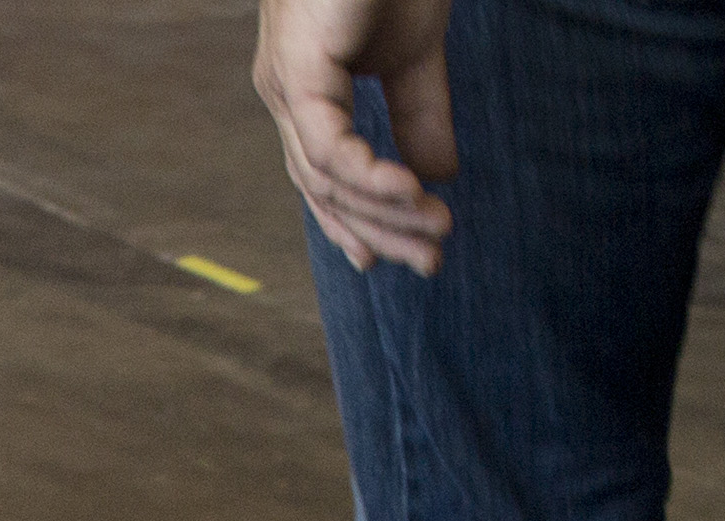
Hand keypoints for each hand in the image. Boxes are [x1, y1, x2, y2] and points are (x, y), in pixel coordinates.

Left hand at [258, 0, 456, 276]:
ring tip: (437, 228)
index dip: (358, 221)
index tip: (396, 258)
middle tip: (431, 262)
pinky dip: (367, 177)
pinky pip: (327, 147)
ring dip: (386, 209)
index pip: (325, 176)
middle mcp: (286, 94)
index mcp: (306, 92)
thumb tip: (438, 177)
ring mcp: (286, 84)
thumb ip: (420, 115)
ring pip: (327, 177)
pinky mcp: (298, 71)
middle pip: (323, 188)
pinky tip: (407, 192)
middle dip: (379, 229)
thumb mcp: (414, 55)